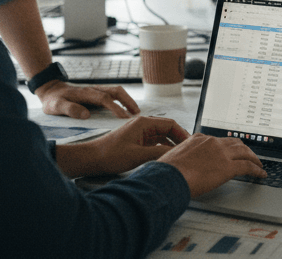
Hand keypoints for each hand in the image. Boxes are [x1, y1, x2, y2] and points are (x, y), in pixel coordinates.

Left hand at [37, 80, 139, 119]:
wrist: (51, 89)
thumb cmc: (53, 100)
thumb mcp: (56, 106)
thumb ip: (70, 110)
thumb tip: (86, 115)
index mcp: (86, 94)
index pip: (104, 99)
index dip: (115, 107)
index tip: (124, 117)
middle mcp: (94, 90)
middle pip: (116, 91)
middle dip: (128, 101)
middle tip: (137, 113)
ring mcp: (96, 90)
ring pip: (117, 91)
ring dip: (128, 99)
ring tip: (136, 112)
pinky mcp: (97, 93)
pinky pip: (113, 94)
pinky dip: (123, 100)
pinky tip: (126, 109)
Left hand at [76, 116, 191, 175]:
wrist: (92, 159)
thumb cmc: (110, 154)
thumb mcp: (137, 155)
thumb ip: (158, 153)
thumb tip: (175, 154)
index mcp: (144, 123)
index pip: (170, 124)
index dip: (182, 134)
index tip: (189, 144)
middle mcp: (143, 125)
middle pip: (168, 129)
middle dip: (178, 139)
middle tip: (187, 151)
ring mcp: (140, 133)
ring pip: (162, 137)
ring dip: (170, 145)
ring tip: (179, 156)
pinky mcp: (137, 141)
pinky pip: (154, 143)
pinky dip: (162, 149)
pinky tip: (165, 158)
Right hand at [158, 134, 265, 197]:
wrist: (168, 177)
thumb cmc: (167, 172)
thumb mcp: (175, 158)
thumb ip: (185, 158)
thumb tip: (185, 167)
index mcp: (198, 139)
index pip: (218, 140)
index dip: (228, 146)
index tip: (232, 150)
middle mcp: (212, 143)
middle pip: (235, 142)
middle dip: (244, 149)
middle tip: (250, 156)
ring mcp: (221, 153)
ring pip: (245, 152)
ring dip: (254, 158)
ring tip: (258, 164)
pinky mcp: (227, 167)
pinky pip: (248, 166)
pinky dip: (257, 169)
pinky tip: (261, 174)